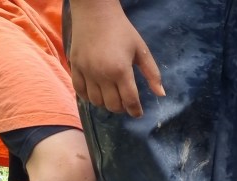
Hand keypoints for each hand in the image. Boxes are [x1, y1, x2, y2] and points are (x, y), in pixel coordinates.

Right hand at [68, 0, 164, 116]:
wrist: (95, 12)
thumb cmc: (122, 30)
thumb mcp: (141, 50)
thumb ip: (152, 74)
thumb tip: (161, 94)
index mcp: (121, 70)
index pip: (130, 101)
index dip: (136, 111)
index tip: (138, 112)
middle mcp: (102, 74)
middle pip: (113, 105)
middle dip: (122, 108)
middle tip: (125, 103)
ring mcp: (86, 71)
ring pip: (96, 101)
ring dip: (106, 104)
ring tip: (112, 97)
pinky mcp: (75, 66)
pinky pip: (80, 91)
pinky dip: (88, 97)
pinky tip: (96, 93)